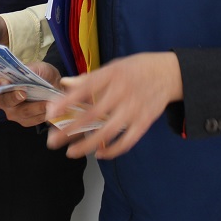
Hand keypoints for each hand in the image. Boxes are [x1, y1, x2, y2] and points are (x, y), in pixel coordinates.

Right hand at [0, 62, 61, 127]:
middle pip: (6, 102)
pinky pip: (33, 120)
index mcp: (4, 84)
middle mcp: (5, 100)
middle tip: (24, 94)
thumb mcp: (38, 68)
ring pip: (23, 113)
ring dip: (36, 107)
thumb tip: (25, 72)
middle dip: (15, 98)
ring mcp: (14, 113)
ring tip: (48, 101)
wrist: (55, 85)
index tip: (7, 82)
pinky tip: (51, 108)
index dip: (0, 84)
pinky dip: (43, 114)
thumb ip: (31, 70)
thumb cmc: (42, 75)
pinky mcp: (25, 121)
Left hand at [46, 52, 182, 159]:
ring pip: (107, 133)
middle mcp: (122, 92)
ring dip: (87, 145)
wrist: (170, 73)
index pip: (85, 89)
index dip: (66, 101)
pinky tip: (99, 154)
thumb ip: (89, 78)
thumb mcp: (113, 67)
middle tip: (53, 141)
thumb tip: (65, 83)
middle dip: (70, 130)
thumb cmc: (136, 69)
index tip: (50, 112)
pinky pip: (126, 142)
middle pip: (92, 115)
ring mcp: (134, 109)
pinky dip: (112, 151)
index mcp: (112, 75)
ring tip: (71, 152)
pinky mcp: (144, 122)